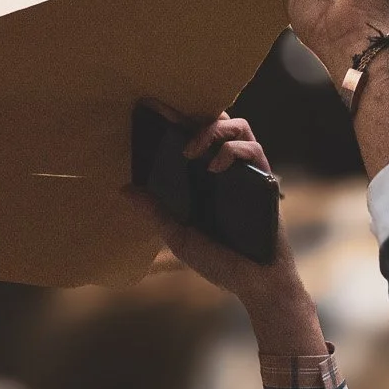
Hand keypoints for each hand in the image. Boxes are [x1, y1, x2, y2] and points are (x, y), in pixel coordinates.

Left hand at [121, 109, 324, 356]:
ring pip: (239, 127)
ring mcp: (246, 173)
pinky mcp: (264, 179)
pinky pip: (254, 149)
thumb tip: (124, 189)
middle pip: (217, 122)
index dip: (174, 120)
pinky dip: (234, 150)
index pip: (189, 139)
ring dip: (215, 129)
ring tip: (192, 150)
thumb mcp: (179, 235)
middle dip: (195, 114)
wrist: (254, 282)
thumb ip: (155, 212)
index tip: (152, 106)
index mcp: (202, 180)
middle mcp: (224, 170)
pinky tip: (216, 166)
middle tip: (171, 119)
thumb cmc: (219, 261)